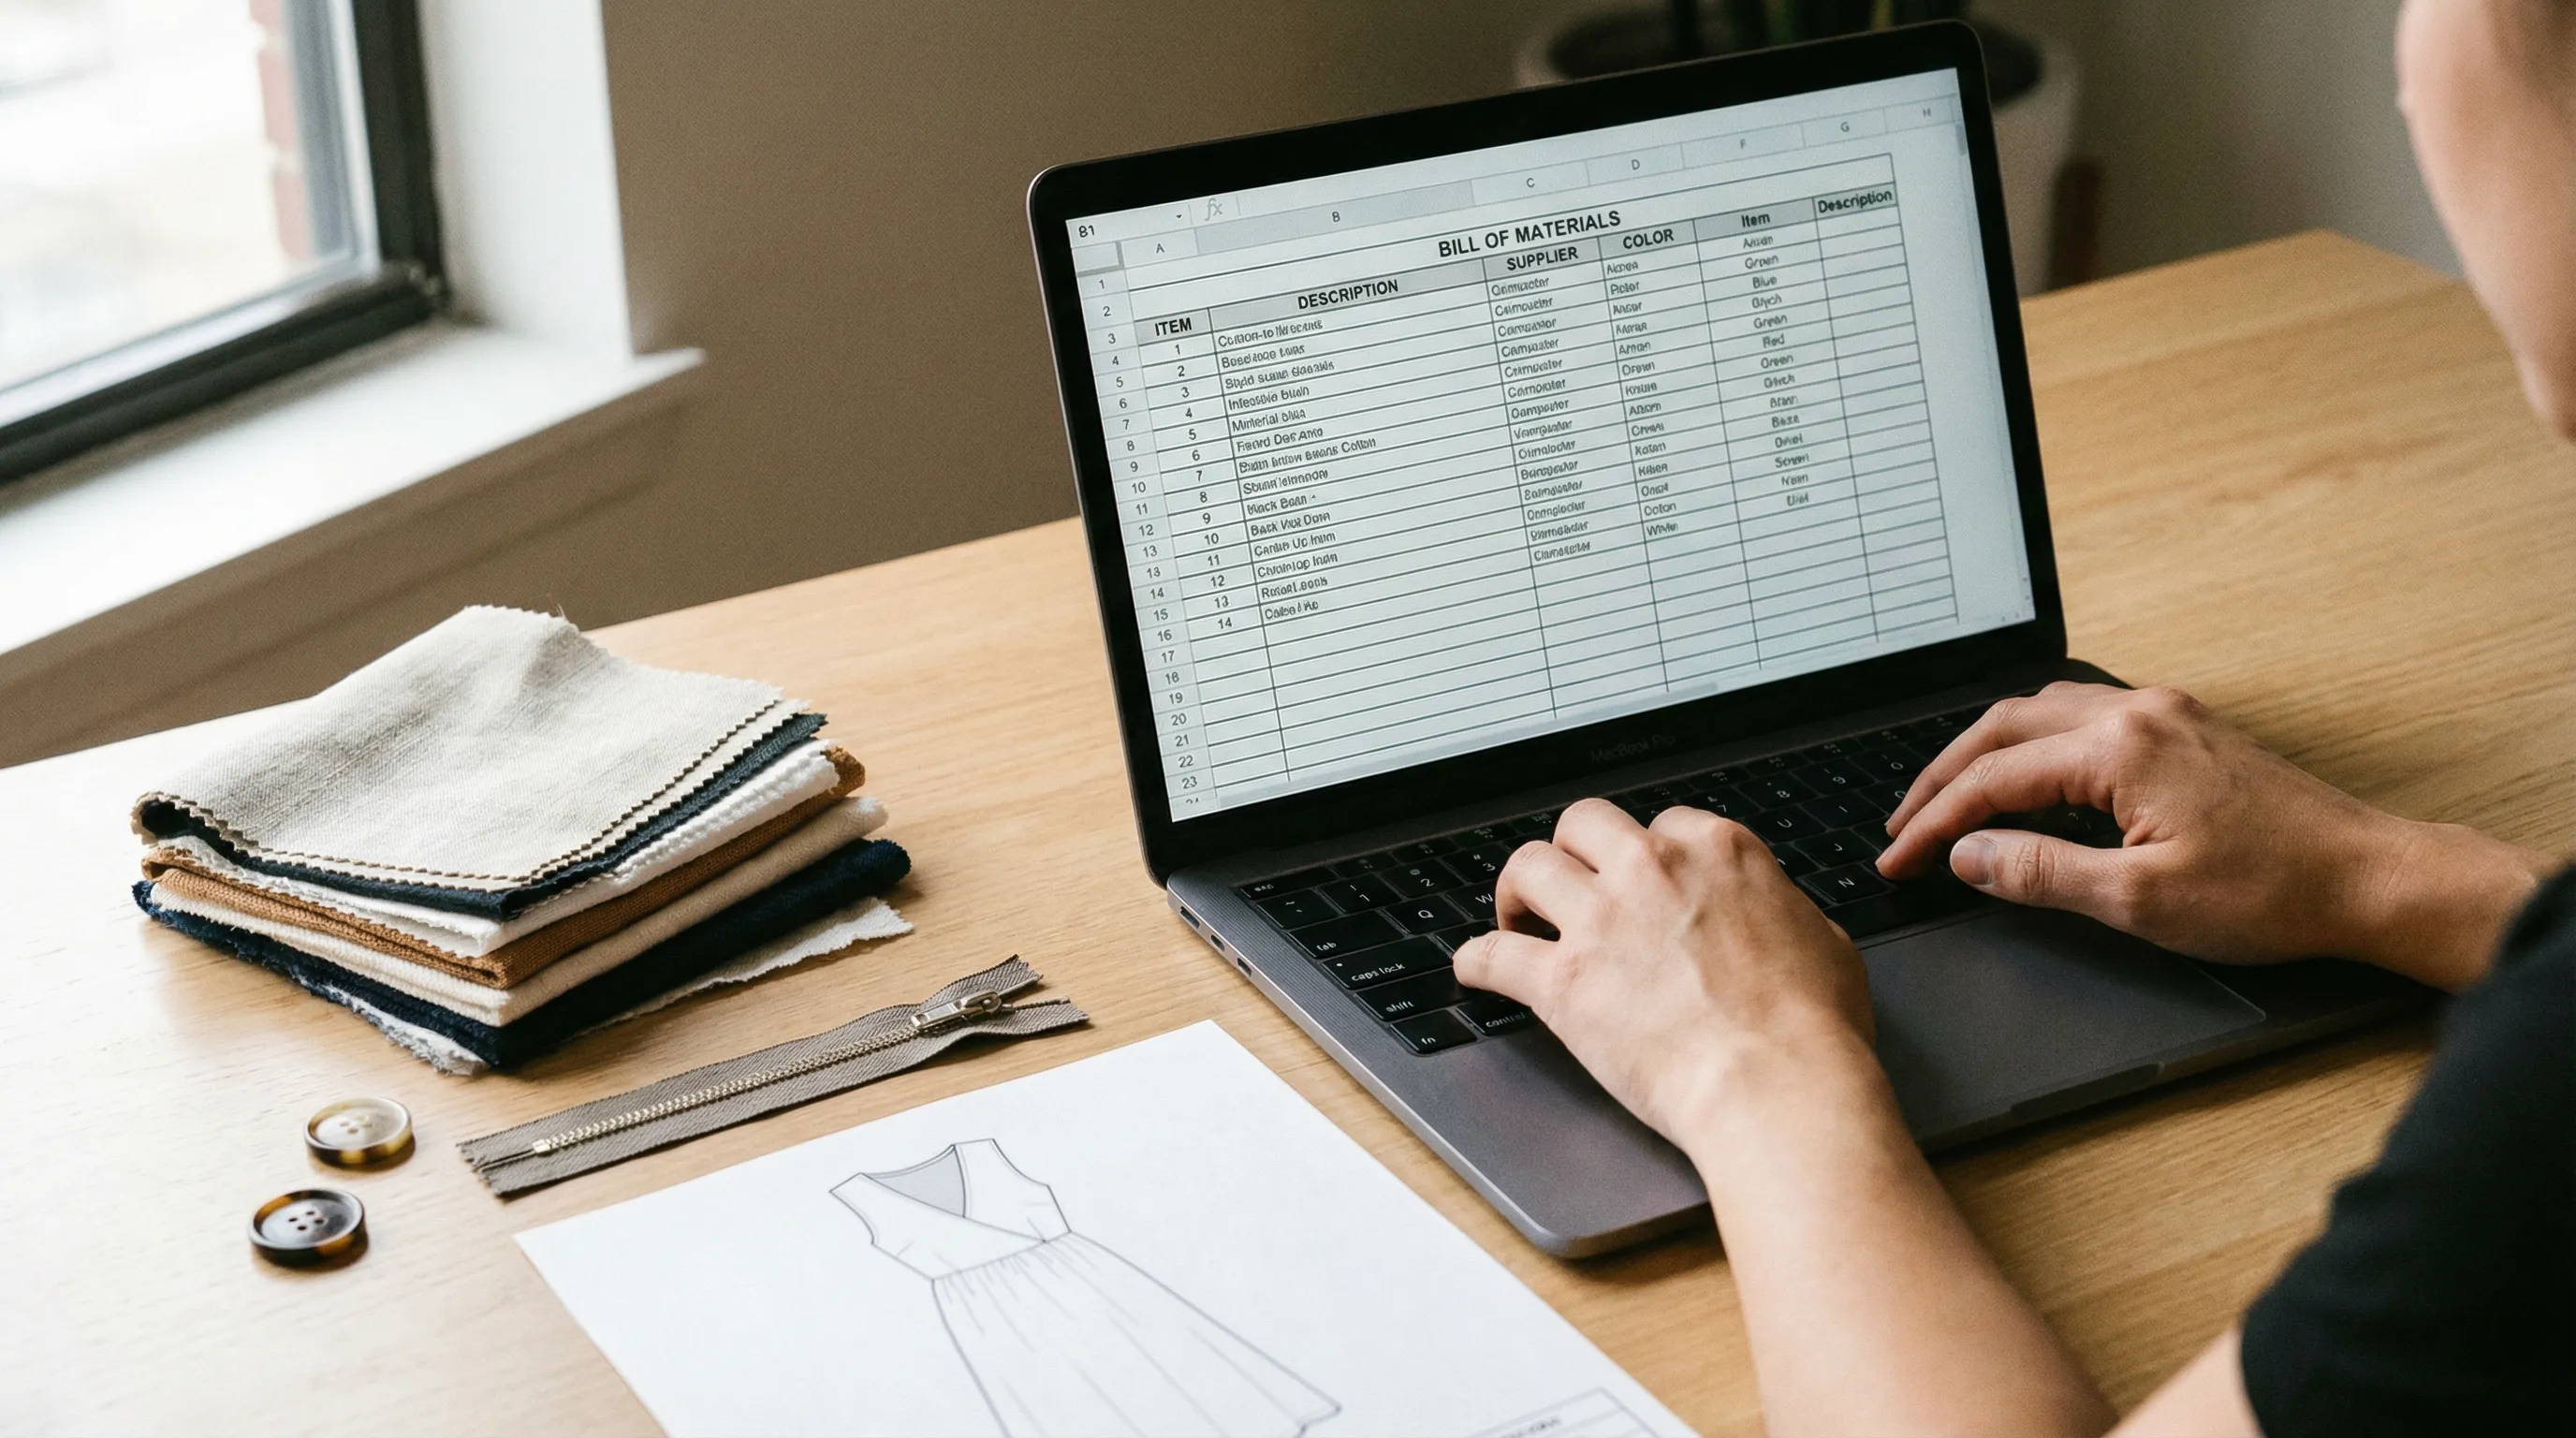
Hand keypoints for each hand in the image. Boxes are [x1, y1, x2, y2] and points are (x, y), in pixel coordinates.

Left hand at [1452, 798, 1881, 1144]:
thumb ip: (1784, 913)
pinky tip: (1474, 968)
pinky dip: (1476, 961)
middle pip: (1583, 825)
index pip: (1663, 824)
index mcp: (1718, 852)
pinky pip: (1492, 955)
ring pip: (1528, 866)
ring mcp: (1601, 921)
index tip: (1639, 880)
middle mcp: (1651, 870)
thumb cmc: (1812, 1029)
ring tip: (1517, 916)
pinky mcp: (1562, 980)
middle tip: (1570, 884)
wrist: (1776, 1086)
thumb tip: (1779, 917)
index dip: (1647, 856)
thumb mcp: (1825, 943)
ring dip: (1518, 891)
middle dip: (1573, 851)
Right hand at [1877, 682, 2548, 987]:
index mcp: (2120, 748)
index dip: (1934, 823)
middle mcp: (2139, 712)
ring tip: (1950, 799)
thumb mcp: (2138, 902)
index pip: (1993, 778)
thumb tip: (1969, 857)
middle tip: (1903, 824)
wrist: (2369, 878)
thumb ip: (2039, 872)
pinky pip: (2084, 717)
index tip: (1898, 859)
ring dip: (1987, 753)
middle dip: (1944, 776)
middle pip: (2004, 725)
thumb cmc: (2272, 892)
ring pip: (2042, 711)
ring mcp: (2167, 714)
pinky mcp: (2187, 729)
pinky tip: (2026, 779)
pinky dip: (2034, 745)